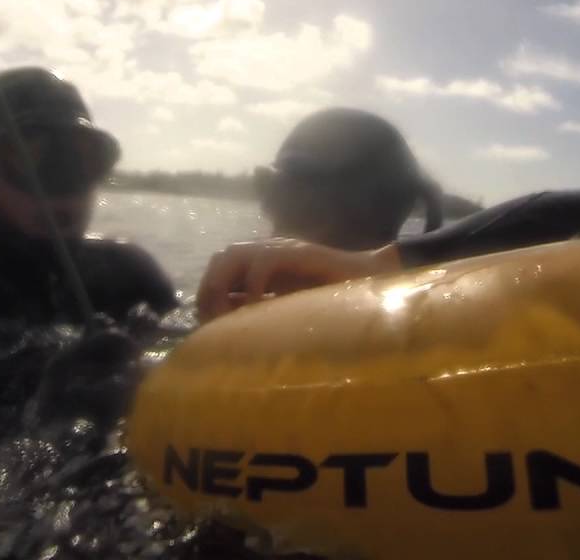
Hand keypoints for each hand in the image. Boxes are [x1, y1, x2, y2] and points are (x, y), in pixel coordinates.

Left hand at [196, 239, 401, 321]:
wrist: (371, 281)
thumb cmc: (333, 301)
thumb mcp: (288, 309)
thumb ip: (261, 312)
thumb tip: (229, 331)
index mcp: (262, 266)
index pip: (220, 270)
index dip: (208, 295)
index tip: (208, 326)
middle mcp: (267, 252)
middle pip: (220, 259)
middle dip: (210, 290)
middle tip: (215, 321)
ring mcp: (282, 249)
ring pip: (233, 254)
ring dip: (224, 284)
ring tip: (229, 314)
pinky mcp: (298, 252)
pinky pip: (263, 263)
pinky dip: (253, 286)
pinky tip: (259, 307)